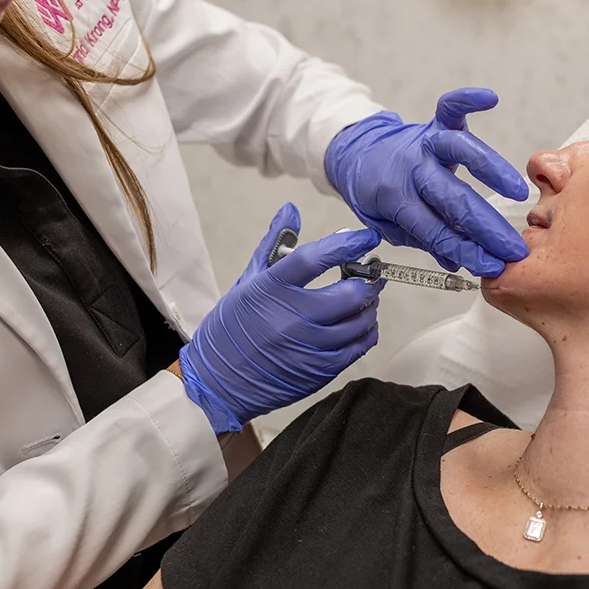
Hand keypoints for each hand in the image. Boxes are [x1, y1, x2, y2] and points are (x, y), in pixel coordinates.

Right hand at [179, 204, 383, 433]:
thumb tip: (291, 209)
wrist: (217, 380)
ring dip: (370, 306)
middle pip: (349, 293)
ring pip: (360, 321)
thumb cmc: (233, 325)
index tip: (367, 237)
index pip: (315, 258)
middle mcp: (291, 318)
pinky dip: (367, 331)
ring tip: (365, 298)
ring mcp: (308, 347)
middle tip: (371, 274)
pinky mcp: (319, 371)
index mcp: (270, 289)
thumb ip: (274, 244)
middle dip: (368, 280)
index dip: (347, 244)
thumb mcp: (249, 280)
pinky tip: (361, 323)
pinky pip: (358, 347)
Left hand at [324, 88, 529, 276]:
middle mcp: (412, 169)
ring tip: (516, 191)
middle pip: (454, 199)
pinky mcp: (434, 124)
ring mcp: (424, 144)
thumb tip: (457, 264)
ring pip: (459, 151)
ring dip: (490, 169)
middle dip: (486, 227)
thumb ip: (424, 241)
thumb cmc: (377, 195)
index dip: (465, 251)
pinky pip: (450, 107)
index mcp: (396, 199)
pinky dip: (468, 99)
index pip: (435, 230)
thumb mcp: (390, 227)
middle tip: (514, 247)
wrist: (357, 155)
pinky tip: (489, 98)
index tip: (491, 266)